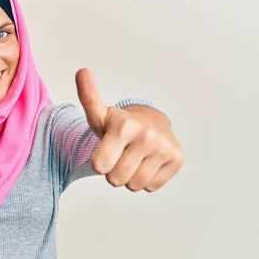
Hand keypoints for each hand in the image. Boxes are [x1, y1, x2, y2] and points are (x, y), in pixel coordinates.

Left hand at [75, 68, 183, 191]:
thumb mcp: (100, 115)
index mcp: (124, 125)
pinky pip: (151, 187)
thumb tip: (81, 71)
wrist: (151, 123)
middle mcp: (146, 136)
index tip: (105, 150)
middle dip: (113, 173)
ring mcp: (164, 148)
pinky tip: (147, 163)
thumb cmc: (120, 125)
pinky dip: (146, 180)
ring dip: (129, 178)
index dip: (100, 163)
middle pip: (116, 179)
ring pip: (134, 186)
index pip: (100, 166)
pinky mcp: (177, 159)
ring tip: (132, 159)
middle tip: (119, 156)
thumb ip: (88, 98)